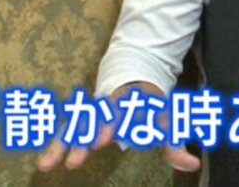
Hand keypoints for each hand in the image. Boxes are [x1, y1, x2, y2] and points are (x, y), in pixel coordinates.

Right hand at [36, 81, 200, 173]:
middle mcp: (111, 103)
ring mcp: (94, 110)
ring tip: (49, 165)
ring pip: (76, 124)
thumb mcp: (168, 119)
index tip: (103, 140)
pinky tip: (44, 164)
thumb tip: (193, 166)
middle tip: (80, 153)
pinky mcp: (81, 118)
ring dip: (63, 143)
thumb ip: (175, 143)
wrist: (132, 72)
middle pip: (97, 119)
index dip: (114, 126)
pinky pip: (66, 131)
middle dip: (88, 134)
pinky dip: (55, 145)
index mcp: (134, 101)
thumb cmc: (151, 104)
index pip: (125, 115)